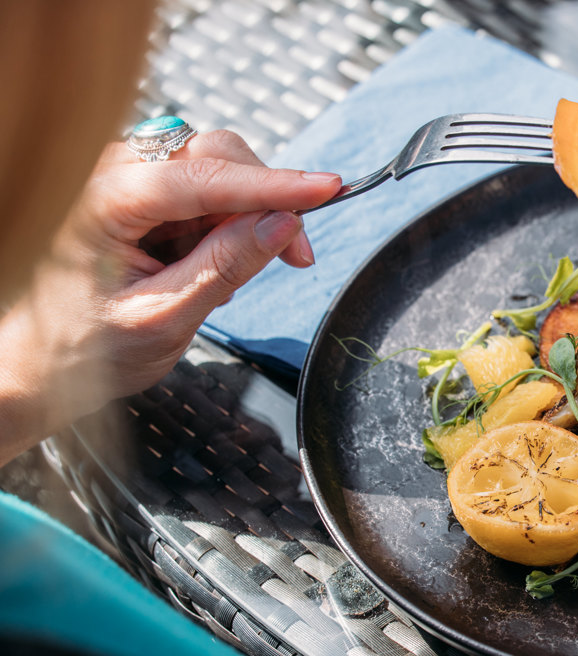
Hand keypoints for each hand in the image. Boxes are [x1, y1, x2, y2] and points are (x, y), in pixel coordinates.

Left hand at [0, 130, 340, 462]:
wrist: (38, 364)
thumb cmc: (83, 350)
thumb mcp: (165, 318)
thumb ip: (225, 266)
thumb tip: (282, 225)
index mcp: (99, 202)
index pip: (203, 177)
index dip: (272, 184)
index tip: (326, 188)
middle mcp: (106, 174)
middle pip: (213, 155)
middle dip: (264, 201)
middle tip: (296, 258)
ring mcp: (121, 177)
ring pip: (214, 169)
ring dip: (242, 217)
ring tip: (225, 281)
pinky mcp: (136, 191)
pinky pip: (201, 189)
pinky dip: (222, 224)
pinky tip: (207, 266)